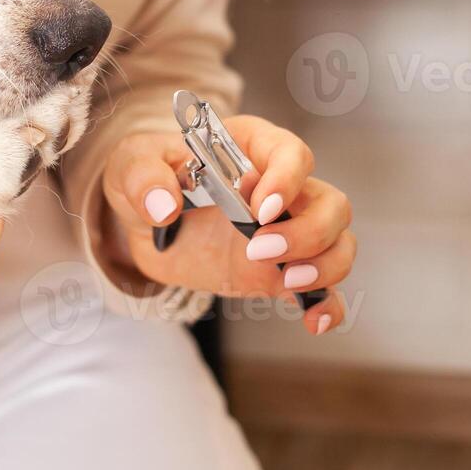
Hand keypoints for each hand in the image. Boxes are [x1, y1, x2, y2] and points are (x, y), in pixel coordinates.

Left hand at [100, 115, 354, 334]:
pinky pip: (323, 288)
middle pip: (330, 203)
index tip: (260, 207)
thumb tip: (163, 206)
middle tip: (259, 249)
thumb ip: (144, 178)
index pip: (292, 154)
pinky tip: (314, 321)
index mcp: (252, 149)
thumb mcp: (133, 166)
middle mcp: (283, 188)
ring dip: (324, 266)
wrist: (143, 223)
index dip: (286, 180)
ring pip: (338, 242)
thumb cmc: (148, 179)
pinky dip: (327, 305)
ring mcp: (288, 230)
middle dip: (307, 231)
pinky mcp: (281, 270)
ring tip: (286, 281)